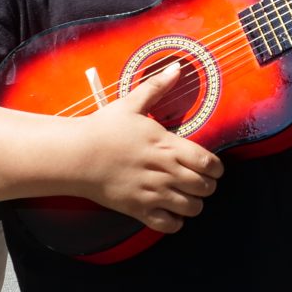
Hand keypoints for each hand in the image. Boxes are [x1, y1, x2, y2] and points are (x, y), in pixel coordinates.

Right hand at [80, 62, 222, 234]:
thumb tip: (177, 66)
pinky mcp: (138, 210)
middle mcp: (165, 172)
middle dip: (207, 185)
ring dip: (194, 203)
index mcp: (168, 146)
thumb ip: (158, 87)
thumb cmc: (104, 129)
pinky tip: (170, 211)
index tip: (211, 166)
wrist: (76, 156)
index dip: (216, 167)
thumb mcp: (132, 103)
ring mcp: (153, 193)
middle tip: (199, 180)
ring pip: (192, 208)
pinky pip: (169, 225)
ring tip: (186, 195)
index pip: (209, 163)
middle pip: (205, 187)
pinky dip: (175, 221)